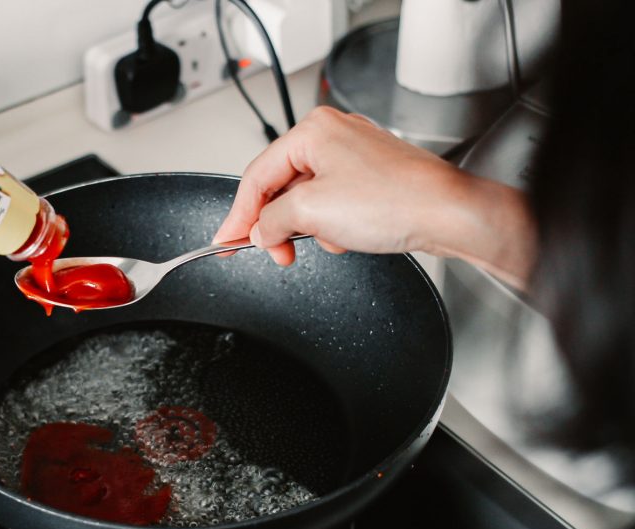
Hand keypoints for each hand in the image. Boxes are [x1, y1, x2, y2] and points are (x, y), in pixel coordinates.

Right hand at [214, 106, 534, 285]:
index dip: (238, 214)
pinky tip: (345, 236)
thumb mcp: (311, 212)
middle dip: (277, 223)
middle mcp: (333, 134)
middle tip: (275, 252)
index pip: (256, 175)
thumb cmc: (394, 200)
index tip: (226, 240)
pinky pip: (331, 202)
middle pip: (280, 185)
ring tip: (325, 240)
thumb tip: (259, 231)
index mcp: (312, 130)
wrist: (447, 214)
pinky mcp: (370, 176)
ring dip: (308, 226)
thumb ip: (271, 220)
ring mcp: (354, 154)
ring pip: (306, 197)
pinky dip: (330, 224)